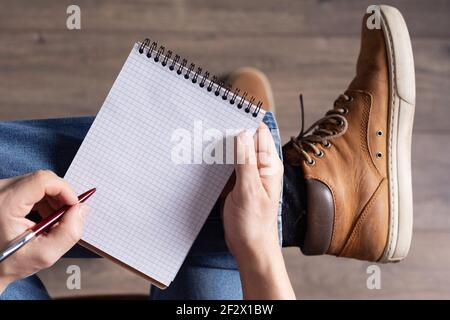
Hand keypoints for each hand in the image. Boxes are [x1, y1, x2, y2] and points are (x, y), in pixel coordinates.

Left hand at [0, 170, 88, 292]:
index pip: (43, 180)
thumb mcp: (44, 254)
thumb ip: (69, 232)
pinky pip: (31, 185)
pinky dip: (44, 198)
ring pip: (38, 182)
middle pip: (42, 179)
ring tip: (54, 220)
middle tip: (66, 216)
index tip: (74, 206)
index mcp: (5, 204)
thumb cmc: (8, 263)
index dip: (65, 190)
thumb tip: (82, 209)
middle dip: (61, 196)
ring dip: (53, 198)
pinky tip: (44, 216)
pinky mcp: (2, 191)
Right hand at [223, 123, 294, 298]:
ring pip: (236, 152)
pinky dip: (220, 162)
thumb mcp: (248, 191)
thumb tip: (243, 133)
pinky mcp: (238, 183)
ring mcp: (249, 175)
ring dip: (223, 147)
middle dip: (230, 132)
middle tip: (210, 127)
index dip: (245, 121)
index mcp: (269, 165)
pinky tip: (207, 159)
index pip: (259, 133)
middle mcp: (260, 167)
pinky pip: (229, 166)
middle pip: (246, 140)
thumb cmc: (253, 224)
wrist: (250, 248)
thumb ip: (246, 162)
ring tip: (206, 140)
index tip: (227, 114)